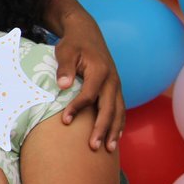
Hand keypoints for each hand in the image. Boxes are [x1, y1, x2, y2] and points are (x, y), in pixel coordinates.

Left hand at [51, 7, 124, 151]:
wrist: (87, 33)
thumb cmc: (73, 44)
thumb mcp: (65, 51)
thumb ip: (64, 68)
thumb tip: (63, 85)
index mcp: (99, 70)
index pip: (89, 95)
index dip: (77, 108)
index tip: (64, 120)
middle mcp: (112, 79)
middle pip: (108, 108)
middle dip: (101, 129)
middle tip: (93, 147)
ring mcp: (116, 85)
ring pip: (118, 111)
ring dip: (113, 131)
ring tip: (108, 150)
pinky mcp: (116, 88)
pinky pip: (120, 109)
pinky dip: (119, 124)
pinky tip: (115, 138)